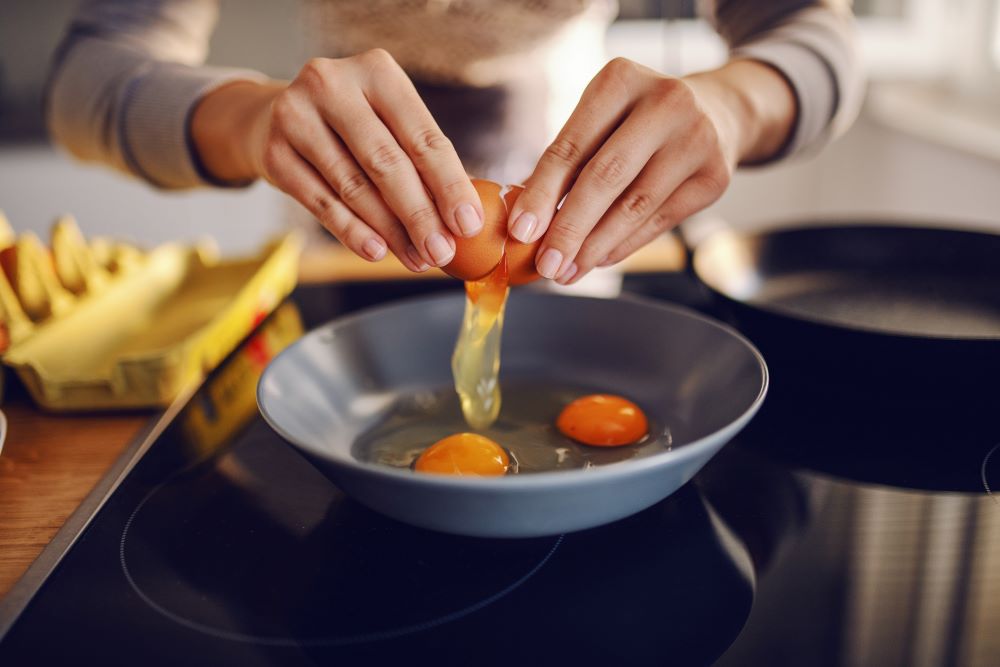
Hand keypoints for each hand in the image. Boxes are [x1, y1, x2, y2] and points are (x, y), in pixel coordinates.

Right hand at [191, 50, 484, 271]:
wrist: (272, 117)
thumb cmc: (352, 125)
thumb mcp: (388, 121)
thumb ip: (422, 160)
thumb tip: (463, 220)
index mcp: (377, 70)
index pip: (422, 137)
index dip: (449, 185)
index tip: (467, 225)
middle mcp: (332, 84)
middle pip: (387, 163)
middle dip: (420, 215)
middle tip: (441, 252)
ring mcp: (296, 116)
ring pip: (354, 187)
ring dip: (390, 231)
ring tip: (416, 259)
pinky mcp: (273, 152)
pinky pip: (321, 203)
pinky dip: (352, 232)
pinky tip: (377, 251)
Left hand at [507, 58, 795, 283]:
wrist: (717, 112)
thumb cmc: (638, 120)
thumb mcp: (603, 119)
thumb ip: (567, 162)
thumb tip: (526, 221)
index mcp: (621, 79)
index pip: (571, 146)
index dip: (541, 193)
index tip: (520, 231)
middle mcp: (665, 101)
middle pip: (605, 177)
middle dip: (569, 228)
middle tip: (545, 264)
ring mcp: (696, 138)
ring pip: (634, 206)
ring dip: (594, 246)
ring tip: (567, 272)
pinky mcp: (715, 176)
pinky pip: (659, 221)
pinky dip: (623, 245)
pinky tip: (597, 260)